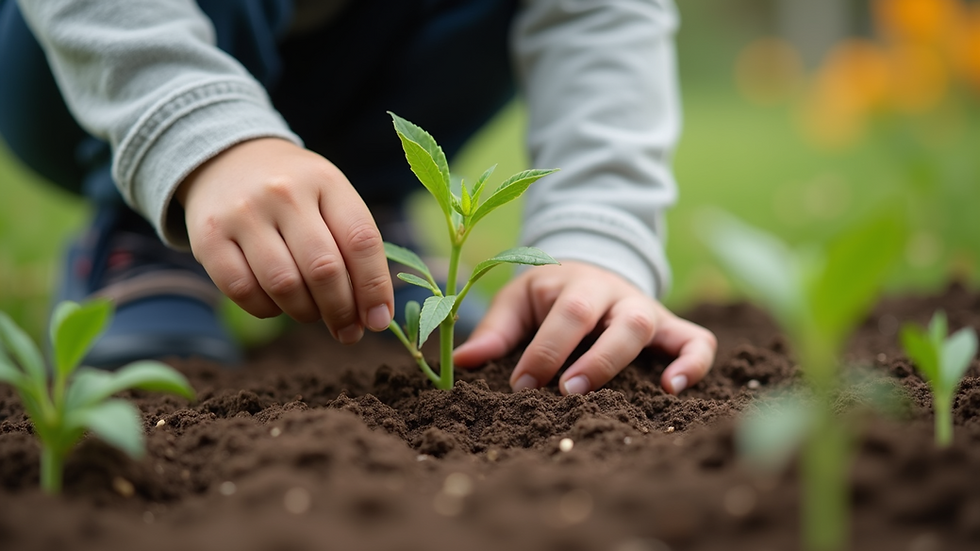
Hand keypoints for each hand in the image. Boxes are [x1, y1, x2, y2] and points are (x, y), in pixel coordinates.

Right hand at [177, 138, 392, 343]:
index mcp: (326, 181)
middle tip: (347, 330)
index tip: (378, 321)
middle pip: (324, 269)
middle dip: (341, 310)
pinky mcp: (208, 238)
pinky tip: (276, 304)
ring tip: (311, 313)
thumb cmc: (296, 193)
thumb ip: (355, 248)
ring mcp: (243, 213)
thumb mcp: (331, 199)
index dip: (374, 288)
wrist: (228, 159)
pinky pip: (243, 291)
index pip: (361, 241)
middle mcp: (284, 192)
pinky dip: (267, 309)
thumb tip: (374, 316)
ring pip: (285, 285)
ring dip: (305, 313)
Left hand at [453, 261, 715, 394]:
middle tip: (564, 393)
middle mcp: (613, 294)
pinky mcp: (669, 327)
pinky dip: (692, 363)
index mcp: (573, 284)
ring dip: (625, 362)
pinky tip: (674, 390)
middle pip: (612, 320)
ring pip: (647, 328)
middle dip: (591, 360)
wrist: (593, 263)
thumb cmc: (549, 291)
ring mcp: (645, 310)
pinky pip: (697, 340)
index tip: (520, 386)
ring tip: (605, 398)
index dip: (544, 352)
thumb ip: (494, 331)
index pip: (564, 315)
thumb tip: (460, 362)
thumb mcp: (518, 299)